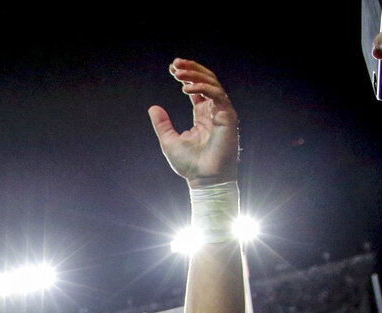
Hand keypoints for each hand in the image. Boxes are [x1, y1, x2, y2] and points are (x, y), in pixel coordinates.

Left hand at [149, 59, 237, 187]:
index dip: (187, 75)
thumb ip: (162, 124)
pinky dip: (202, 89)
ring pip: (212, 84)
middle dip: (191, 69)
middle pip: (206, 81)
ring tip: (178, 74)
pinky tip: (186, 89)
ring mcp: (222, 112)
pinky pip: (217, 95)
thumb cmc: (190, 165)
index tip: (172, 69)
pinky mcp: (227, 117)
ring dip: (195, 75)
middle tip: (175, 64)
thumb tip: (153, 108)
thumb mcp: (169, 140)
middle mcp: (213, 110)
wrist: (204, 179)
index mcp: (202, 115)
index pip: (197, 88)